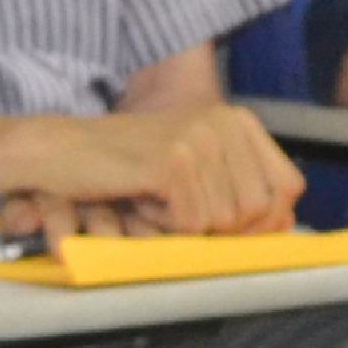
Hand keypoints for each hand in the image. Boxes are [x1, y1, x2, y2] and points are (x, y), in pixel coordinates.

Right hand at [20, 100, 299, 234]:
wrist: (59, 152)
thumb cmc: (123, 166)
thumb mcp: (194, 166)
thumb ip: (241, 186)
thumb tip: (287, 221)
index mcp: (235, 119)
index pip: (289, 186)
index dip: (268, 219)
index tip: (233, 228)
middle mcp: (223, 122)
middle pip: (260, 210)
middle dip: (221, 227)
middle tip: (178, 210)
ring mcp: (199, 139)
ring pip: (224, 222)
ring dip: (185, 225)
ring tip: (155, 199)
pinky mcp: (173, 163)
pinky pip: (191, 224)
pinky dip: (163, 226)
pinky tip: (140, 198)